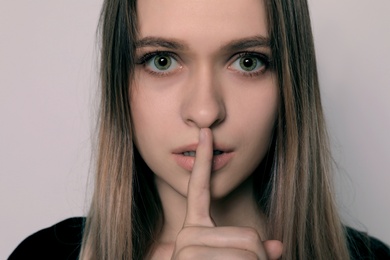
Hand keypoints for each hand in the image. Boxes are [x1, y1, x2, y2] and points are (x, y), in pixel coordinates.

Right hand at [171, 128, 282, 258]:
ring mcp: (186, 247)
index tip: (206, 132)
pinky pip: (241, 258)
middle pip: (248, 235)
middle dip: (257, 256)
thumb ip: (254, 250)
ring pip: (249, 249)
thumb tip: (278, 246)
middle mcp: (186, 235)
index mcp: (194, 229)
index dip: (204, 160)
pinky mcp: (187, 257)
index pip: (200, 188)